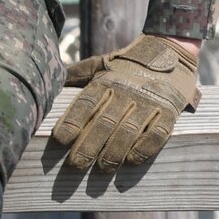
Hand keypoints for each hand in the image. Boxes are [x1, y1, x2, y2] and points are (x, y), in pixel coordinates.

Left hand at [50, 32, 199, 171]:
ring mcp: (149, 102)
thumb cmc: (128, 64)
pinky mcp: (169, 111)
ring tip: (102, 167)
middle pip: (105, 121)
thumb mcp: (101, 64)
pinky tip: (132, 161)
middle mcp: (126, 92)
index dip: (72, 121)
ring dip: (114, 151)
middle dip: (89, 145)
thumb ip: (77, 75)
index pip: (87, 103)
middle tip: (76, 164)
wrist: (170, 51)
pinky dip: (144, 148)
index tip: (60, 140)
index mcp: (106, 81)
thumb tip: (48, 82)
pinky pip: (157, 133)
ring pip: (129, 130)